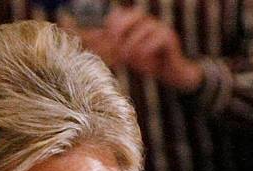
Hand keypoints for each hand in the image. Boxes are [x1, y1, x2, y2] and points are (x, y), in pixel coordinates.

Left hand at [60, 6, 203, 90]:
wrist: (171, 73)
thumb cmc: (146, 62)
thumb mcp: (124, 55)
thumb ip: (107, 47)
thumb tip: (82, 41)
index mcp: (133, 23)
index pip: (116, 17)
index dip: (109, 29)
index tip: (105, 45)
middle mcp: (145, 21)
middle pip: (130, 16)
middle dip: (121, 32)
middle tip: (117, 50)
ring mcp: (158, 27)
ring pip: (143, 28)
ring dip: (134, 45)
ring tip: (130, 59)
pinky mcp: (169, 37)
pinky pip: (157, 38)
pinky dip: (148, 49)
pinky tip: (144, 59)